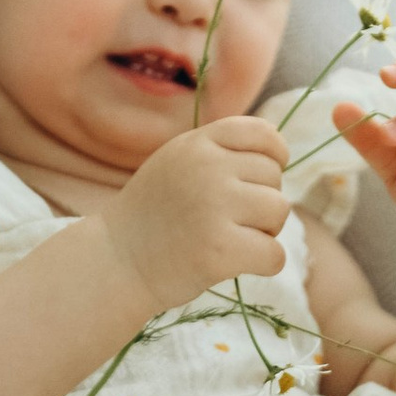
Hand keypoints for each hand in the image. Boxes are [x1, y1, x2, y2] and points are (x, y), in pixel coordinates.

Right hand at [109, 117, 289, 317]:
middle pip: (274, 177)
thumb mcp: (178, 161)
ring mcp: (214, 208)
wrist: (115, 262)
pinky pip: (275, 254)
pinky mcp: (221, 251)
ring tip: (229, 238)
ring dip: (264, 231)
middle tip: (227, 220)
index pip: (263, 133)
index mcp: (197, 143)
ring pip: (279, 211)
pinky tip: (235, 263)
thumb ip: (220, 150)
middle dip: (261, 201)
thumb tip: (279, 153)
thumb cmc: (153, 214)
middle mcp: (208, 168)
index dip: (275, 155)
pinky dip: (264, 263)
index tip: (263, 178)